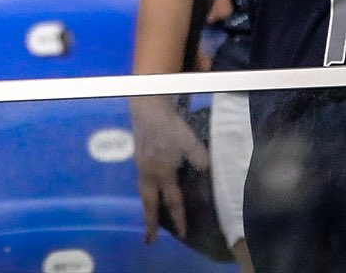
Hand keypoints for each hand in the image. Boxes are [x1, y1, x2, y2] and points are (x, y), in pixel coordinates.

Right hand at [130, 96, 209, 242]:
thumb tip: (207, 170)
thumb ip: (199, 159)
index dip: (178, 218)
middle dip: (149, 221)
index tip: (181, 234)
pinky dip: (145, 189)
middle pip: (148, 202)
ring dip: (146, 205)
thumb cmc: (168, 125)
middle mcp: (148, 172)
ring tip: (149, 216)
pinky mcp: (138, 153)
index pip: (172, 201)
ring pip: (143, 190)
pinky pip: (141, 178)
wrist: (146, 106)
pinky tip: (150, 186)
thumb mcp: (189, 142)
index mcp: (161, 173)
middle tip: (148, 239)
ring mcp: (141, 162)